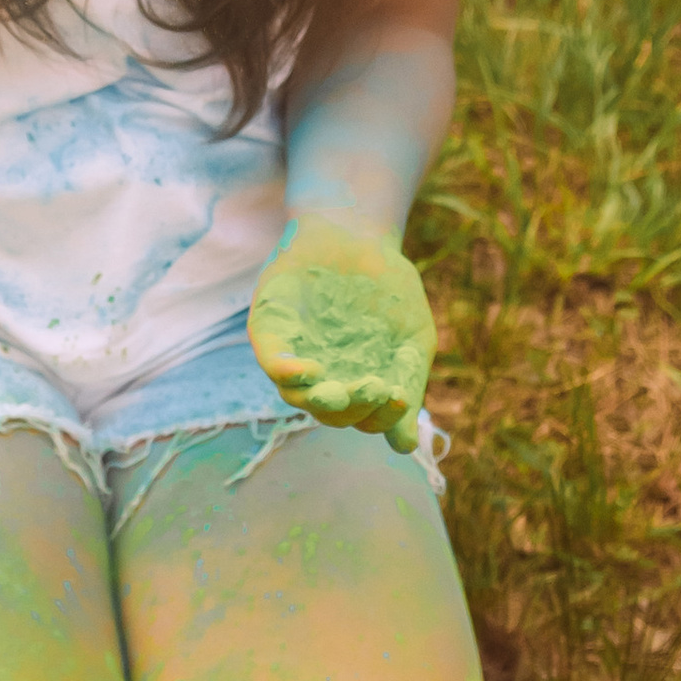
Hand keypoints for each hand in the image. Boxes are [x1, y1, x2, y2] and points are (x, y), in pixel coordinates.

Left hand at [248, 211, 434, 453]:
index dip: (381, 418)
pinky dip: (286, 372)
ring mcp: (293, 354)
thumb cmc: (388, 291)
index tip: (400, 397)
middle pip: (330, 412)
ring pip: (297, 395)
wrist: (359, 233)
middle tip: (373, 388)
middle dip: (352, 408)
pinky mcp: (268, 330)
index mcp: (356, 383)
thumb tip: (405, 447)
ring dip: (319, 399)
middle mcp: (323, 376)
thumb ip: (407, 385)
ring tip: (339, 391)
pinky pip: (272, 361)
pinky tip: (307, 372)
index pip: (363, 418)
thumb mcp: (411, 340)